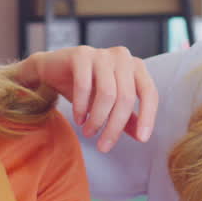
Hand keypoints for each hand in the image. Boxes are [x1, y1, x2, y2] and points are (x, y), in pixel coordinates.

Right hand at [18, 46, 157, 151]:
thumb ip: (127, 118)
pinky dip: (81, 107)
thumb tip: (141, 136)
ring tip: (88, 133)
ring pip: (107, 93)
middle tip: (103, 147)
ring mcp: (101, 53)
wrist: (52, 71)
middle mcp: (122, 56)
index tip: (142, 140)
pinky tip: (78, 119)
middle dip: (114, 126)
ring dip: (97, 119)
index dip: (148, 117)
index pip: (149, 92)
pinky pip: (84, 85)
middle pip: (126, 97)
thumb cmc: (86, 88)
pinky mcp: (81, 54)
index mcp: (135, 66)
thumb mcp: (110, 105)